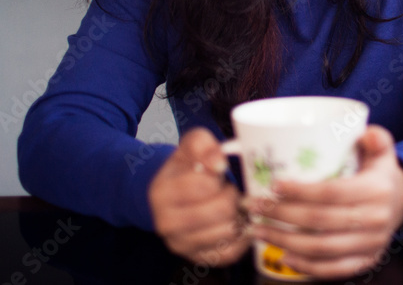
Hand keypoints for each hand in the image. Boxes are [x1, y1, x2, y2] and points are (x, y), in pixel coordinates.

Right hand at [148, 127, 248, 266]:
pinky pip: (232, 251)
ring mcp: (181, 245)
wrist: (172, 196)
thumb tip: (218, 162)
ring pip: (228, 230)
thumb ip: (203, 145)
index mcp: (161, 193)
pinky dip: (241, 236)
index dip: (218, 175)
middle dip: (232, 195)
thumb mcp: (190, 147)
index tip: (216, 173)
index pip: (205, 184)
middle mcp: (166, 224)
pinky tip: (236, 222)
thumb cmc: (185, 169)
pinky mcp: (198, 258)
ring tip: (231, 206)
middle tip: (228, 190)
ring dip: (238, 215)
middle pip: (221, 209)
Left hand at [248, 125, 402, 279]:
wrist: (401, 203)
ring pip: (321, 247)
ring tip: (259, 230)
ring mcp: (370, 244)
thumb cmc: (379, 174)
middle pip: (320, 221)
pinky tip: (283, 254)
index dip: (301, 191)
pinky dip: (305, 265)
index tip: (274, 185)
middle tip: (255, 206)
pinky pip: (332, 269)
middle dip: (281, 215)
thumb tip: (365, 133)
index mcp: (377, 189)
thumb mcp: (382, 151)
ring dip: (284, 240)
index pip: (332, 192)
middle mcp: (375, 220)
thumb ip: (376, 138)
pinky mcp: (365, 261)